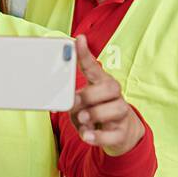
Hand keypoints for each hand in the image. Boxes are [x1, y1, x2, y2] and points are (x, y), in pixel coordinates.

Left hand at [69, 34, 144, 156]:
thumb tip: (55, 105)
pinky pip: (112, 134)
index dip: (85, 54)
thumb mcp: (83, 105)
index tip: (78, 40)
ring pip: (115, 109)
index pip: (94, 67)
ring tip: (82, 120)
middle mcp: (115, 96)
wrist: (121, 134)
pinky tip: (87, 135)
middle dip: (90, 95)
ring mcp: (121, 114)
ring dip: (95, 114)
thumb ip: (71, 102)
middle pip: (109, 87)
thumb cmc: (96, 113)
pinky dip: (98, 136)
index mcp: (102, 84)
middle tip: (75, 103)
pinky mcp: (122, 133)